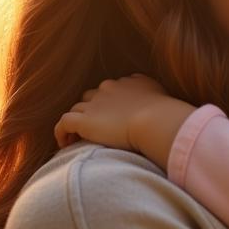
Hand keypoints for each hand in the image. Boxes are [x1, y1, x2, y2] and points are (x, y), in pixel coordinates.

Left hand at [54, 74, 193, 166]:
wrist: (157, 122)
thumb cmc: (167, 116)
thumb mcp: (166, 100)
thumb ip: (159, 97)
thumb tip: (163, 103)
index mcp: (128, 83)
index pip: (111, 90)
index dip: (109, 104)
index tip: (113, 118)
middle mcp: (108, 88)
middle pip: (91, 97)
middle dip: (92, 110)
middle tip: (97, 129)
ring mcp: (94, 104)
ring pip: (77, 110)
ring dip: (77, 122)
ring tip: (79, 139)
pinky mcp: (84, 120)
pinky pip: (63, 123)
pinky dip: (61, 133)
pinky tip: (65, 144)